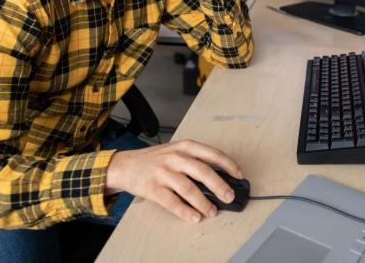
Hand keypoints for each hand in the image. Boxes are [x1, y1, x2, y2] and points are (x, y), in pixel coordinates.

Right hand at [105, 140, 242, 222]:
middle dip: (220, 186)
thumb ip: (195, 160)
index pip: (212, 154)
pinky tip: (194, 217)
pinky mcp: (153, 188)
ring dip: (203, 202)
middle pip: (203, 172)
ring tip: (212, 211)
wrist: (125, 165)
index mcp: (184, 147)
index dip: (228, 165)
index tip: (239, 175)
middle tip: (229, 196)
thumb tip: (220, 178)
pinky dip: (185, 211)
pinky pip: (172, 202)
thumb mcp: (176, 151)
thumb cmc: (155, 159)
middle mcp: (175, 157)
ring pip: (189, 189)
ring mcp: (163, 173)